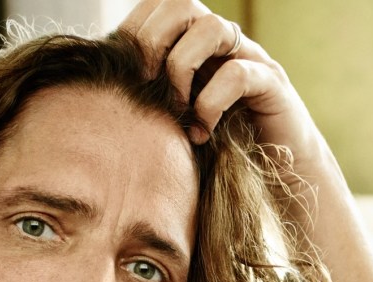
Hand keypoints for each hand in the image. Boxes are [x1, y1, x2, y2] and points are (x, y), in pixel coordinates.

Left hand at [121, 0, 314, 156]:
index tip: (122, 78)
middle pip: (181, 3)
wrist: (276, 174)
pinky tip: (202, 133)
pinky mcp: (271, 84)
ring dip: (182, 70)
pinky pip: (237, 73)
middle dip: (152, 43)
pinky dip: (210, 104)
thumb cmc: (215, 148)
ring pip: (211, 27)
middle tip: (145, 87)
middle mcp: (221, 42)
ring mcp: (250, 57)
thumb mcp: (171, 119)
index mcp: (193, 42)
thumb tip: (96, 94)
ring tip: (178, 111)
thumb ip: (145, 99)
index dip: (133, 33)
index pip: (157, 7)